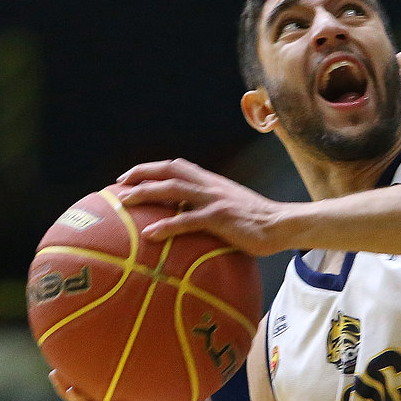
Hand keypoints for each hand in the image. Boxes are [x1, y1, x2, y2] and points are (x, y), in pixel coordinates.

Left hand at [117, 159, 296, 255]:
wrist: (282, 224)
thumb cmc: (255, 221)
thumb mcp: (227, 206)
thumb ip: (206, 206)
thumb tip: (184, 215)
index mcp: (210, 181)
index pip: (174, 166)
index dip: (149, 169)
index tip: (128, 177)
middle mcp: (209, 185)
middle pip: (168, 171)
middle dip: (140, 174)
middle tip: (118, 185)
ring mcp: (214, 200)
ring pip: (173, 190)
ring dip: (146, 193)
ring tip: (124, 202)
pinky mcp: (220, 218)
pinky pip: (188, 220)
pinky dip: (167, 225)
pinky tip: (151, 233)